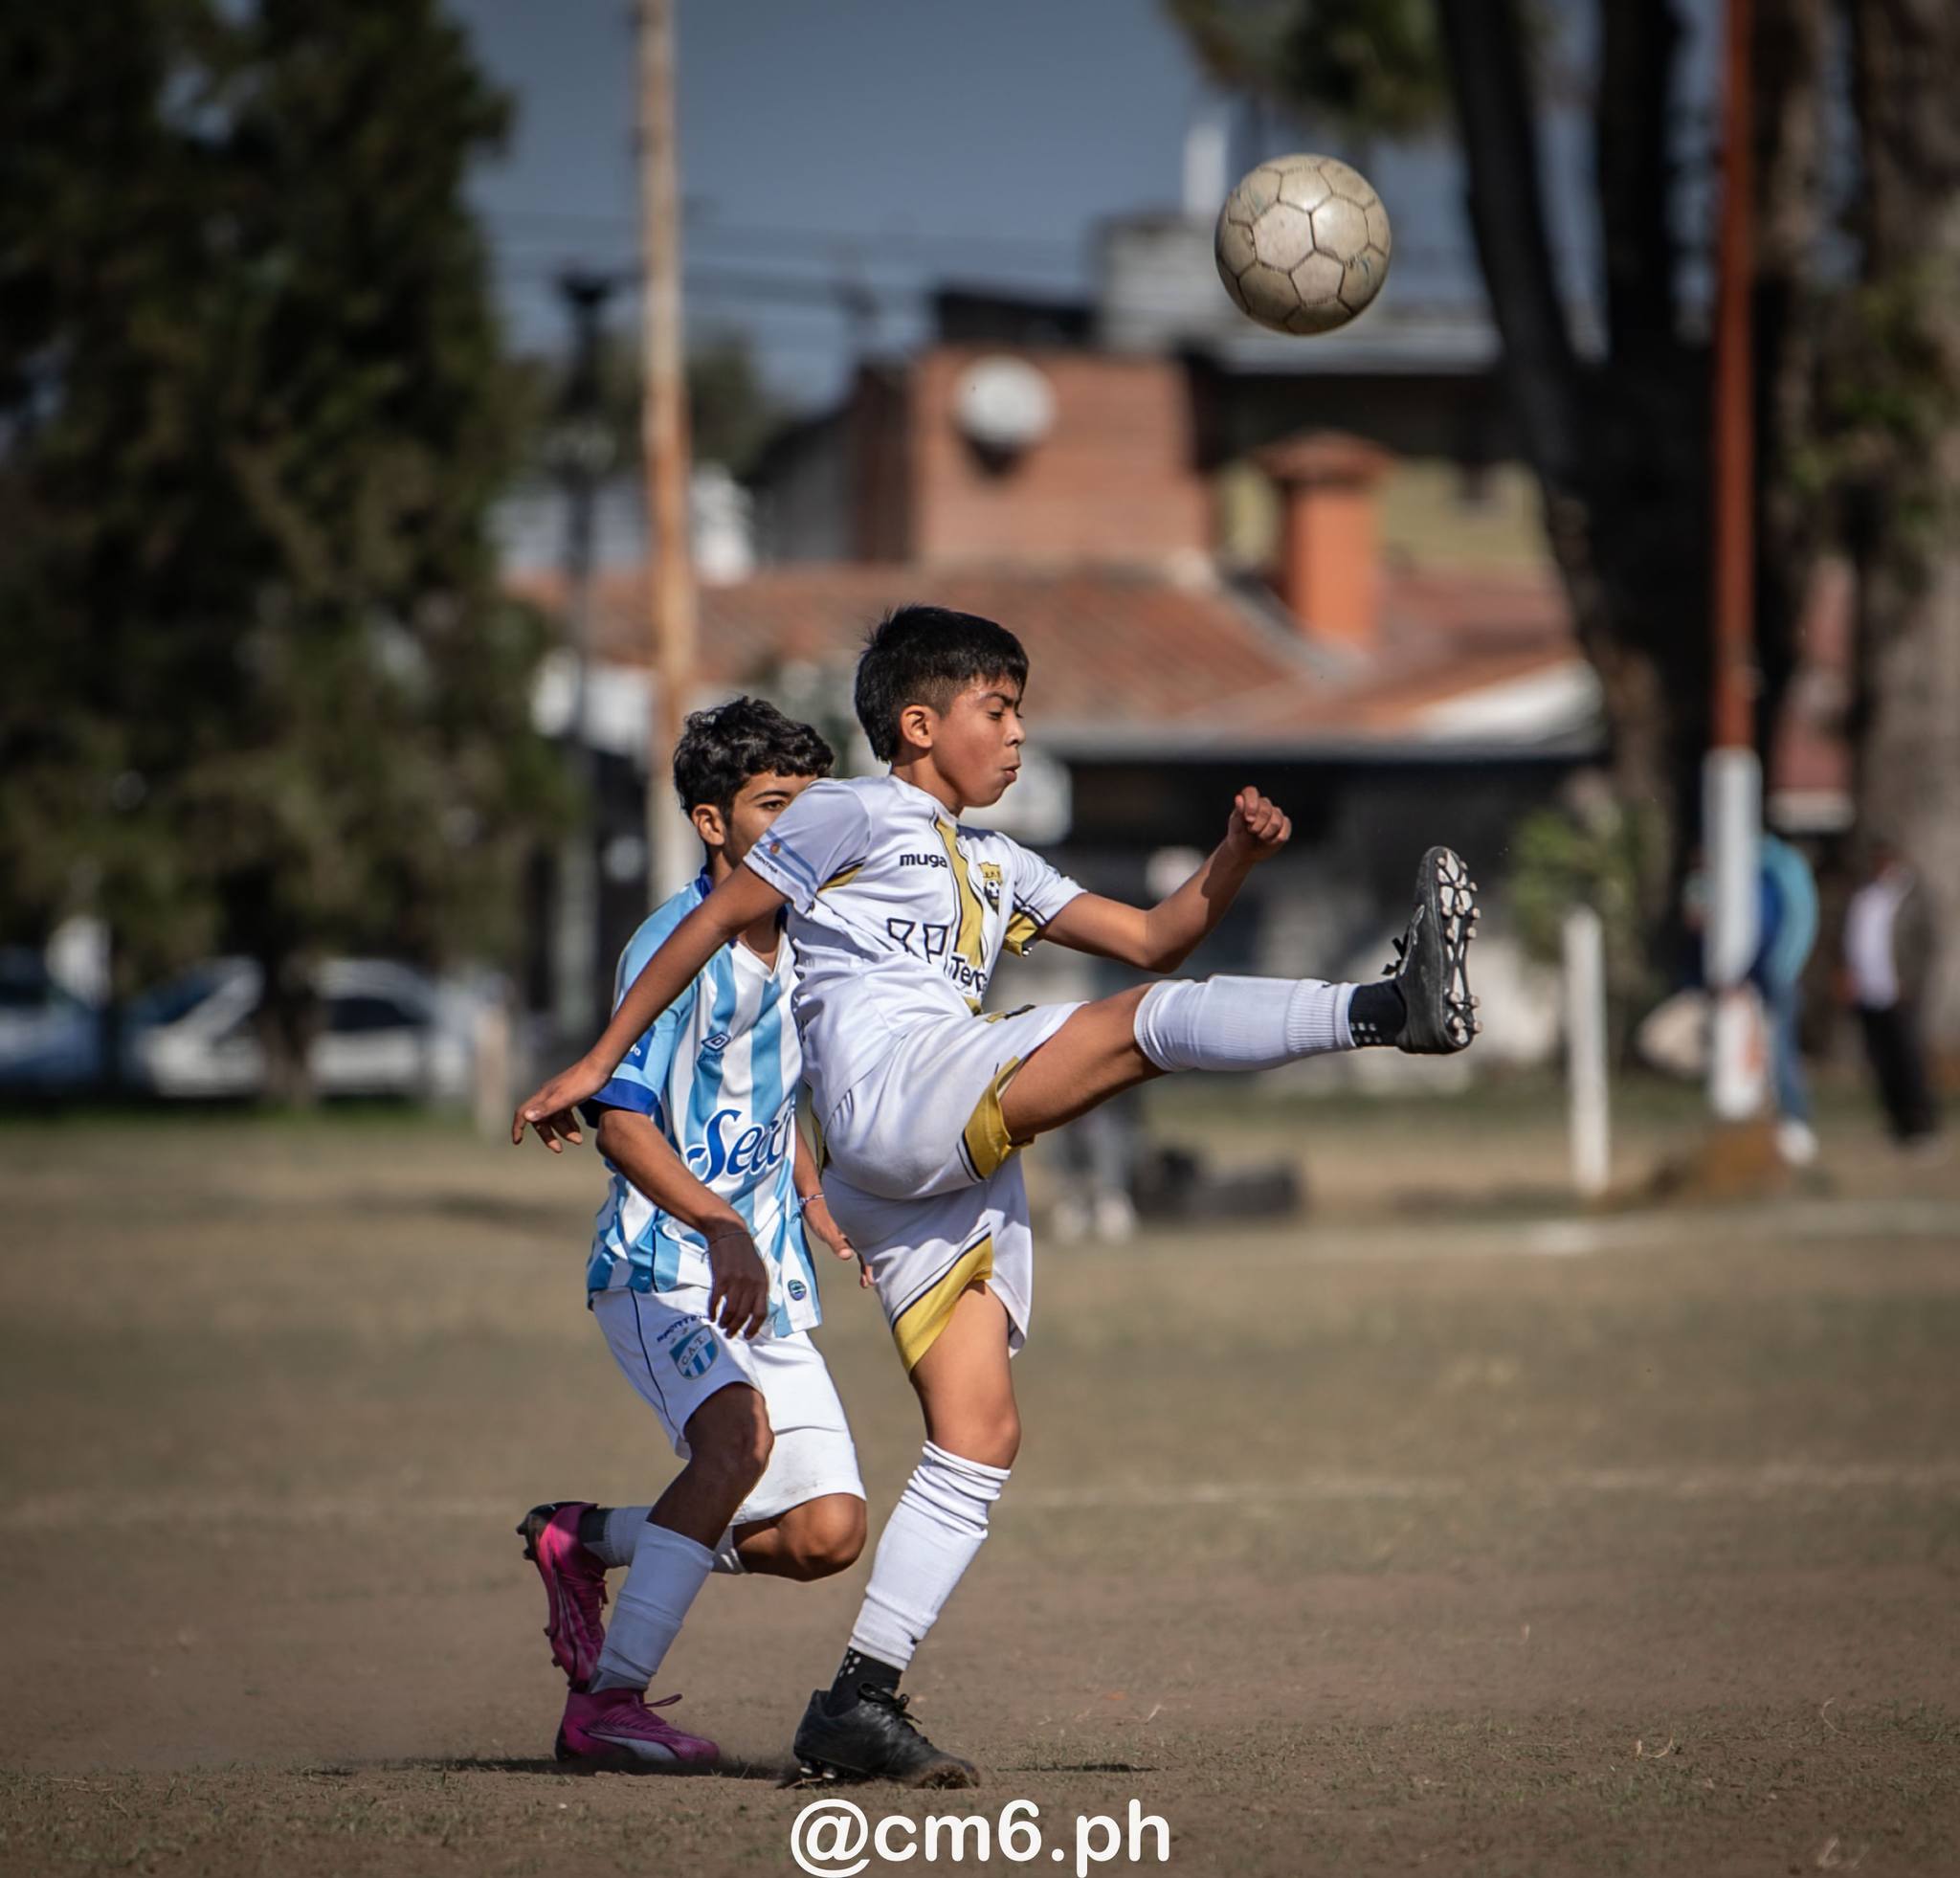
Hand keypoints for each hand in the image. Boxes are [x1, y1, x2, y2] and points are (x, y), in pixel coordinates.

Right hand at [511, 1055, 607, 1150]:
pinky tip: (577, 1130)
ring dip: (564, 1131)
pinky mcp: (570, 1095)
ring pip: (556, 1119)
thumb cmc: (584, 1081)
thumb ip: (546, 1108)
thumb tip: (526, 1117)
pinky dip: (570, 1124)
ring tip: (578, 1141)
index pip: (523, 1112)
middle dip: (549, 1136)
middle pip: (541, 1120)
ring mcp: (559, 1096)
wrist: (601, 1066)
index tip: (517, 1141)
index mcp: (543, 1096)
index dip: (518, 1127)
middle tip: (559, 1149)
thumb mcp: (565, 1098)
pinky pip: (565, 1114)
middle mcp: (548, 1096)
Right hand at [705, 1223, 770, 1338]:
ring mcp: (736, 1281)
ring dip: (725, 1322)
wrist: (729, 1233)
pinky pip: (716, 1301)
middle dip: (736, 1328)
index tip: (748, 1336)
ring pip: (730, 1311)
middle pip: (744, 1315)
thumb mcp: (758, 1270)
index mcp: (762, 1283)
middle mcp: (751, 1284)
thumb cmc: (744, 1253)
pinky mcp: (720, 1278)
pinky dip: (712, 1311)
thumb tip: (754, 1311)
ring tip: (721, 1326)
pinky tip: (711, 1316)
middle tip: (730, 1334)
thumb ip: (757, 1289)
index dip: (754, 1327)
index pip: (761, 1312)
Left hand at [803, 1192, 872, 1289]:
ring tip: (864, 1279)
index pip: (866, 1252)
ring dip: (864, 1262)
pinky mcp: (845, 1230)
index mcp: (856, 1231)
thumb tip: (848, 1256)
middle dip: (870, 1267)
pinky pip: (855, 1242)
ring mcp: (851, 1230)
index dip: (869, 1266)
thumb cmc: (818, 1213)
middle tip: (869, 1282)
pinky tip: (853, 1258)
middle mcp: (856, 1230)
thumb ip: (837, 1243)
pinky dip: (856, 1252)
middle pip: (868, 1250)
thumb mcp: (826, 1229)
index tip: (870, 1280)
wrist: (811, 1198)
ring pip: (863, 1247)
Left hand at [1223, 785, 1290, 864]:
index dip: (1251, 804)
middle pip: (1266, 810)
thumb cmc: (1239, 837)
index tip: (1248, 819)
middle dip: (1257, 825)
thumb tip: (1239, 799)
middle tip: (1251, 831)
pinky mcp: (1285, 825)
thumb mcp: (1236, 826)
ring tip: (1259, 836)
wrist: (1246, 852)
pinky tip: (1269, 841)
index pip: (1251, 792)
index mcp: (1249, 801)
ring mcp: (1276, 814)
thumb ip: (1239, 812)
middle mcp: (1263, 805)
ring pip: (1276, 821)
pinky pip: (1285, 829)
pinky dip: (1275, 839)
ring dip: (1266, 833)